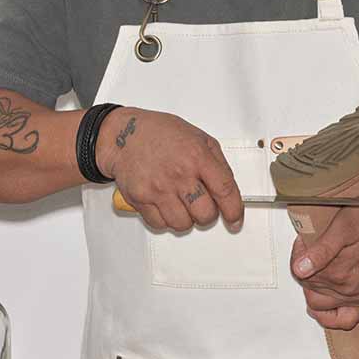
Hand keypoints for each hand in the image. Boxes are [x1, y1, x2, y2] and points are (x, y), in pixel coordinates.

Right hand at [96, 108, 243, 231]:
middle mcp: (179, 173)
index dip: (234, 211)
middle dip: (207, 214)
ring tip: (180, 203)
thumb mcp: (198, 138)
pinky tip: (164, 203)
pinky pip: (160, 224)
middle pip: (205, 214)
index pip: (225, 191)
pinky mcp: (140, 199)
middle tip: (201, 205)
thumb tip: (229, 192)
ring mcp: (158, 188)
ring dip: (186, 219)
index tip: (235, 220)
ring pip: (183, 224)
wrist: (123, 134)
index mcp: (197, 156)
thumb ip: (217, 164)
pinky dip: (165, 219)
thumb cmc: (160, 134)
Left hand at [291, 198, 358, 329]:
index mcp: (337, 270)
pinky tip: (323, 304)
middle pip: (308, 287)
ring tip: (317, 273)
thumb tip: (300, 268)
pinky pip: (343, 321)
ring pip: (318, 304)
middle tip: (311, 253)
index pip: (300, 270)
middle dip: (303, 270)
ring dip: (312, 290)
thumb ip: (321, 249)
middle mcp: (347, 288)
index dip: (298, 254)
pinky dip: (328, 317)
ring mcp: (357, 297)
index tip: (305, 242)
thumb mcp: (342, 226)